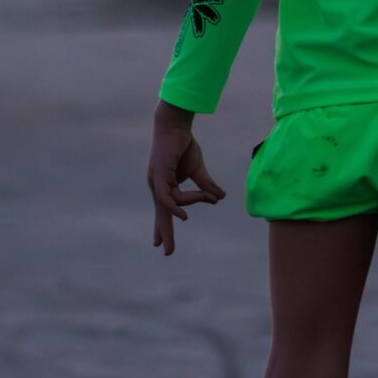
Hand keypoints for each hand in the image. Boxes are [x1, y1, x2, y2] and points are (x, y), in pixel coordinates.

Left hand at [148, 103, 224, 254]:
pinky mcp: (159, 175)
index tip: (158, 244)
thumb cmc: (183, 144)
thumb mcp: (198, 169)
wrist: (176, 125)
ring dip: (187, 206)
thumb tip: (220, 198)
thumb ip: (206, 185)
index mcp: (165, 187)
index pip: (164, 211)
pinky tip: (183, 217)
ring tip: (203, 204)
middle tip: (167, 252)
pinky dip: (175, 207)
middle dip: (164, 233)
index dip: (162, 227)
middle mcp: (158, 187)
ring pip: (170, 205)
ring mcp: (156, 182)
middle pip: (161, 215)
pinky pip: (167, 197)